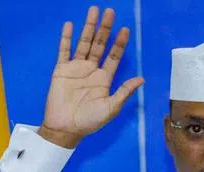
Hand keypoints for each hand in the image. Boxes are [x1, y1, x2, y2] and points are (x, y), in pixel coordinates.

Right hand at [39, 7, 143, 147]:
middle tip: (110, 11)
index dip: (120, 43)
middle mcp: (91, 70)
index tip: (125, 29)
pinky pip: (64, 51)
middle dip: (105, 28)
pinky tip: (70, 25)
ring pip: (84, 43)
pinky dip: (66, 38)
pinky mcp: (61, 70)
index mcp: (104, 79)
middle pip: (100, 45)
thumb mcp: (111, 108)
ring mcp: (76, 68)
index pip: (114, 56)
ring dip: (88, 27)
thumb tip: (141, 79)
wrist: (65, 128)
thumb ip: (124, 92)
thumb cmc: (89, 122)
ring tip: (94, 11)